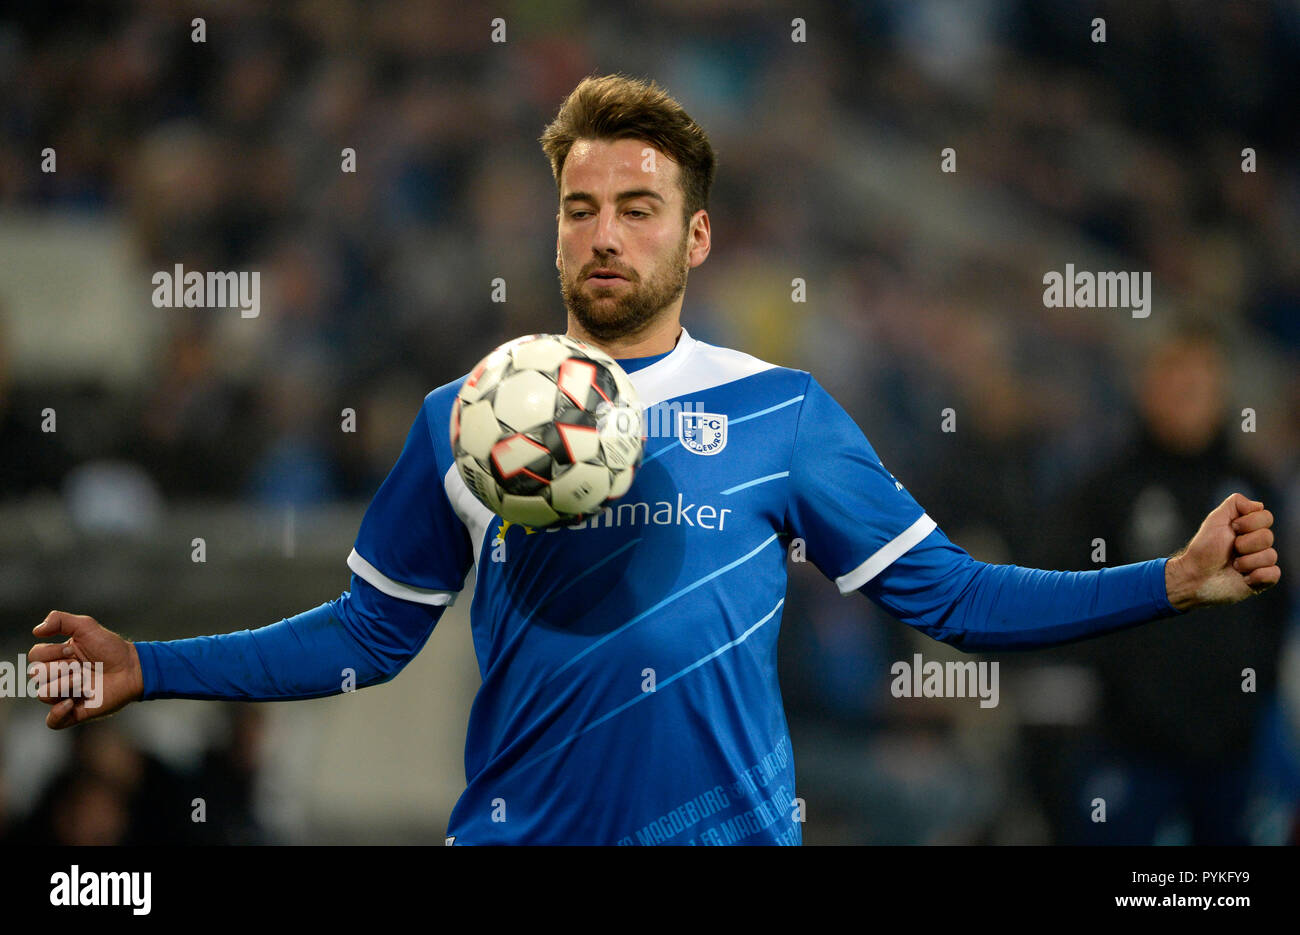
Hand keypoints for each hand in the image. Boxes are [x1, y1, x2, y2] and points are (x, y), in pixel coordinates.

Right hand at [27, 611, 143, 729]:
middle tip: (80, 665)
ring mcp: (65, 695)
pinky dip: (57, 713)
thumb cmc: (111, 647)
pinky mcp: (75, 712)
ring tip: (85, 680)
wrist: (133, 668)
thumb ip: (60, 620)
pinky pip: (53, 722)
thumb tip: (36, 630)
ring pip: (44, 694)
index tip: (73, 650)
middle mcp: (57, 676)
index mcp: (56, 657)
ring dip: (65, 684)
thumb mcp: (86, 626)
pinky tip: (72, 702)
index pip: (35, 656)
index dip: (51, 652)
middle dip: (59, 667)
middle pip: (36, 675)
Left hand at [1164, 493, 1279, 610]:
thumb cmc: (1204, 549)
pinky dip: (1257, 575)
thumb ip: (1235, 504)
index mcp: (1249, 529)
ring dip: (1247, 561)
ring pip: (1271, 556)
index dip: (1249, 523)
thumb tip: (1258, 505)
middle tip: (1231, 550)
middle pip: (1268, 536)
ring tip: (1233, 566)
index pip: (1266, 517)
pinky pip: (1274, 573)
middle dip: (1245, 543)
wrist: (1195, 576)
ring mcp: (1260, 562)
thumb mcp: (1216, 520)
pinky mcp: (1261, 580)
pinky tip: (1244, 579)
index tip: (1232, 528)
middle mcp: (1257, 544)